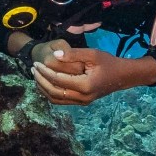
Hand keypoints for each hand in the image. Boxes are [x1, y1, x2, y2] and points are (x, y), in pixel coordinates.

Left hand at [32, 46, 155, 105]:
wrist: (123, 76)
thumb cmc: (108, 62)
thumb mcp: (92, 54)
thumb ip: (73, 54)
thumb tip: (54, 55)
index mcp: (85, 85)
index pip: (58, 80)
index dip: (45, 72)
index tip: (36, 63)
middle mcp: (83, 97)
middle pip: (54, 92)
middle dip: (41, 81)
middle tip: (33, 69)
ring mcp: (82, 102)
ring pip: (56, 99)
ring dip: (44, 89)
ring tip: (36, 76)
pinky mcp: (82, 102)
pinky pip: (62, 101)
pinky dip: (51, 93)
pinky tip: (45, 83)